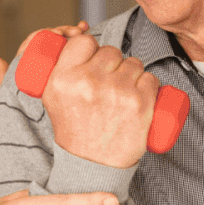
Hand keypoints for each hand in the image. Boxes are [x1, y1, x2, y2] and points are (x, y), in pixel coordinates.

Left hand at [0, 21, 89, 123]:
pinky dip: (81, 46)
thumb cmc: (14, 127)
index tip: (58, 33)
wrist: (34, 145)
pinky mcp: (68, 83)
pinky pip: (74, 60)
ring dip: (73, 35)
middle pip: (50, 42)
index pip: (33, 44)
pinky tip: (89, 36)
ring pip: (63, 49)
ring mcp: (55, 75)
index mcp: (23, 71)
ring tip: (82, 31)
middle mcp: (40, 70)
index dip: (45, 34)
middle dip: (63, 32)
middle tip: (75, 32)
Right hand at [43, 34, 157, 167]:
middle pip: (111, 51)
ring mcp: (117, 92)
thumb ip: (55, 69)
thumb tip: (70, 39)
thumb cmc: (74, 130)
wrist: (92, 165)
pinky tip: (140, 97)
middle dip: (113, 64)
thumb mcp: (52, 98)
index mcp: (64, 78)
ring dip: (132, 74)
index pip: (84, 41)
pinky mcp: (141, 104)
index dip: (92, 50)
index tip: (95, 63)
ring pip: (134, 63)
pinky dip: (149, 86)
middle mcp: (89, 82)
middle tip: (109, 84)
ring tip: (122, 94)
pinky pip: (151, 79)